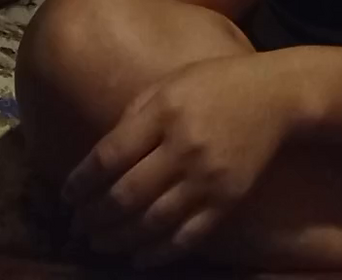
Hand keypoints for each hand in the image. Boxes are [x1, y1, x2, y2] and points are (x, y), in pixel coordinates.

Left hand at [62, 54, 297, 268]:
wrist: (275, 96)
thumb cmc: (214, 84)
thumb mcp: (169, 84)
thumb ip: (133, 118)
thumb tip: (98, 163)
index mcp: (165, 112)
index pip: (110, 157)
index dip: (81, 182)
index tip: (66, 196)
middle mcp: (185, 147)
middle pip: (126, 195)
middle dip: (94, 216)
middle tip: (78, 226)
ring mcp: (209, 178)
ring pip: (152, 223)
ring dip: (118, 239)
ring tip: (99, 242)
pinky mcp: (228, 200)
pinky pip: (187, 237)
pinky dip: (157, 253)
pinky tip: (137, 257)